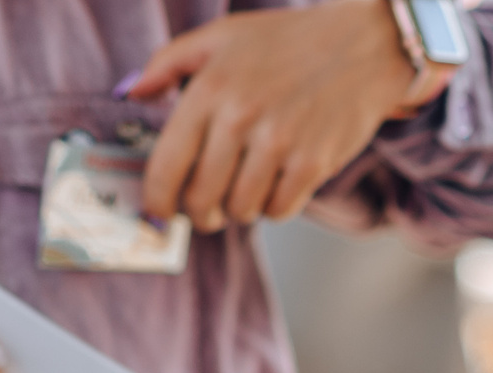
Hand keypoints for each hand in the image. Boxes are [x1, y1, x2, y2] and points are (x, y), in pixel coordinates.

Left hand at [129, 0, 420, 230]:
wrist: (361, 47)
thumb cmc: (288, 42)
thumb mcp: (221, 37)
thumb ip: (168, 62)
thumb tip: (131, 94)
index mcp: (209, 89)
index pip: (167, 165)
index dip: (157, 201)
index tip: (159, 213)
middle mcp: (240, 119)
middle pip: (202, 198)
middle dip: (199, 213)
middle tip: (204, 211)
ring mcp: (279, 144)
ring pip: (241, 209)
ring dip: (239, 209)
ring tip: (245, 190)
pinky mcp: (313, 164)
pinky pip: (280, 210)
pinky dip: (273, 207)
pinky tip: (276, 186)